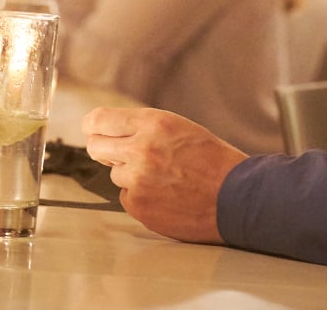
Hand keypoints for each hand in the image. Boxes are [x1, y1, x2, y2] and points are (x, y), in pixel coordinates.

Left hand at [83, 107, 245, 243]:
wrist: (235, 197)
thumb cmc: (213, 160)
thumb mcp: (180, 128)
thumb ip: (144, 128)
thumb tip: (110, 133)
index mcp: (153, 123)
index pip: (101, 120)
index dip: (93, 125)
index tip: (91, 128)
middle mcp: (140, 150)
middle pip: (96, 147)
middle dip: (103, 149)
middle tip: (117, 153)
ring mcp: (137, 181)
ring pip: (115, 174)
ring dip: (131, 175)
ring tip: (163, 177)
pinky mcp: (138, 206)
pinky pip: (127, 197)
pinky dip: (141, 196)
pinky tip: (166, 194)